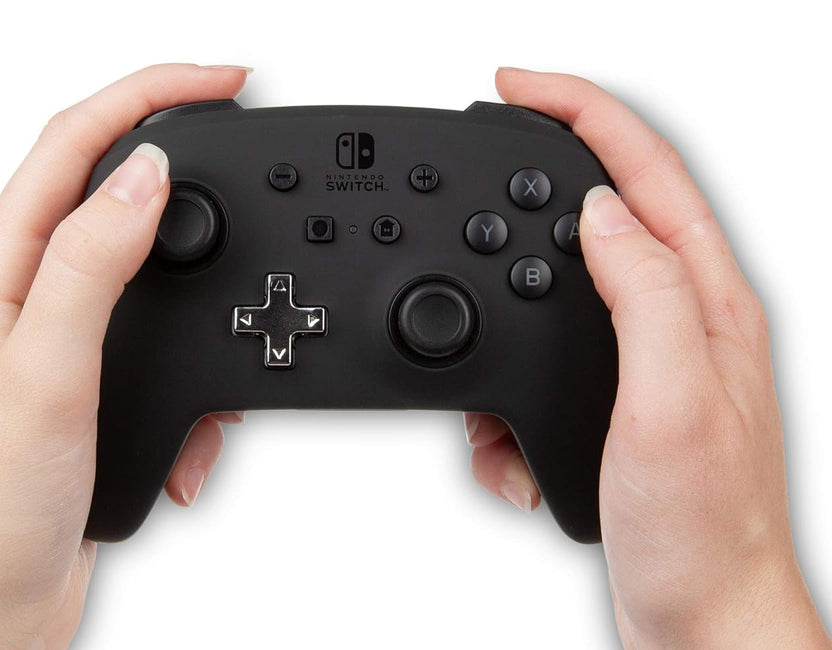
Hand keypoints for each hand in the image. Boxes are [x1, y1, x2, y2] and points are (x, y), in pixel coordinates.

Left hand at [0, 63, 250, 648]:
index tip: (226, 81)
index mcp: (3, 269)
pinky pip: (169, 343)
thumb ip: (91, 264)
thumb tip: (146, 176)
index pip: (76, 141)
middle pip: (112, 180)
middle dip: (188, 152)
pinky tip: (199, 428)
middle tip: (248, 138)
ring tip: (242, 311)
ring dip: (206, 284)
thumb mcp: (46, 371)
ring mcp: (66, 333)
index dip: (153, 93)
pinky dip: (202, 378)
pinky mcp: (97, 378)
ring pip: (153, 265)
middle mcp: (31, 289)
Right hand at [465, 68, 828, 645]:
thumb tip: (599, 212)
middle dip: (530, 184)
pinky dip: (500, 402)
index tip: (515, 87)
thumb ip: (642, 291)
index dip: (579, 112)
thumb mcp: (671, 399)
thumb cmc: (703, 527)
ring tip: (487, 392)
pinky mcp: (611, 401)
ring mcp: (644, 359)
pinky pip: (536, 366)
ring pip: (553, 292)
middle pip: (599, 208)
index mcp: (705, 301)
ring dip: (501, 322)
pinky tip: (510, 452)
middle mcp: (679, 318)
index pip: (643, 170)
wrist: (700, 617)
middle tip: (477, 167)